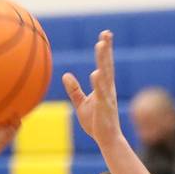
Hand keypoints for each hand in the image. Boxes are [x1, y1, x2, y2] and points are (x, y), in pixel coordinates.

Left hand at [62, 30, 121, 147]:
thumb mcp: (81, 104)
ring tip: (101, 46)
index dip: (105, 50)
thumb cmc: (96, 122)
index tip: (105, 35)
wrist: (107, 139)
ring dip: (103, 60)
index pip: (105, 65)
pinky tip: (96, 73)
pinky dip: (99, 83)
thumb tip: (66, 75)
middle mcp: (108, 89)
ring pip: (105, 75)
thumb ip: (75, 89)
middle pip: (107, 65)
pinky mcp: (105, 107)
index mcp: (104, 87)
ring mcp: (107, 97)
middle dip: (107, 49)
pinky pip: (102, 93)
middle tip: (106, 33)